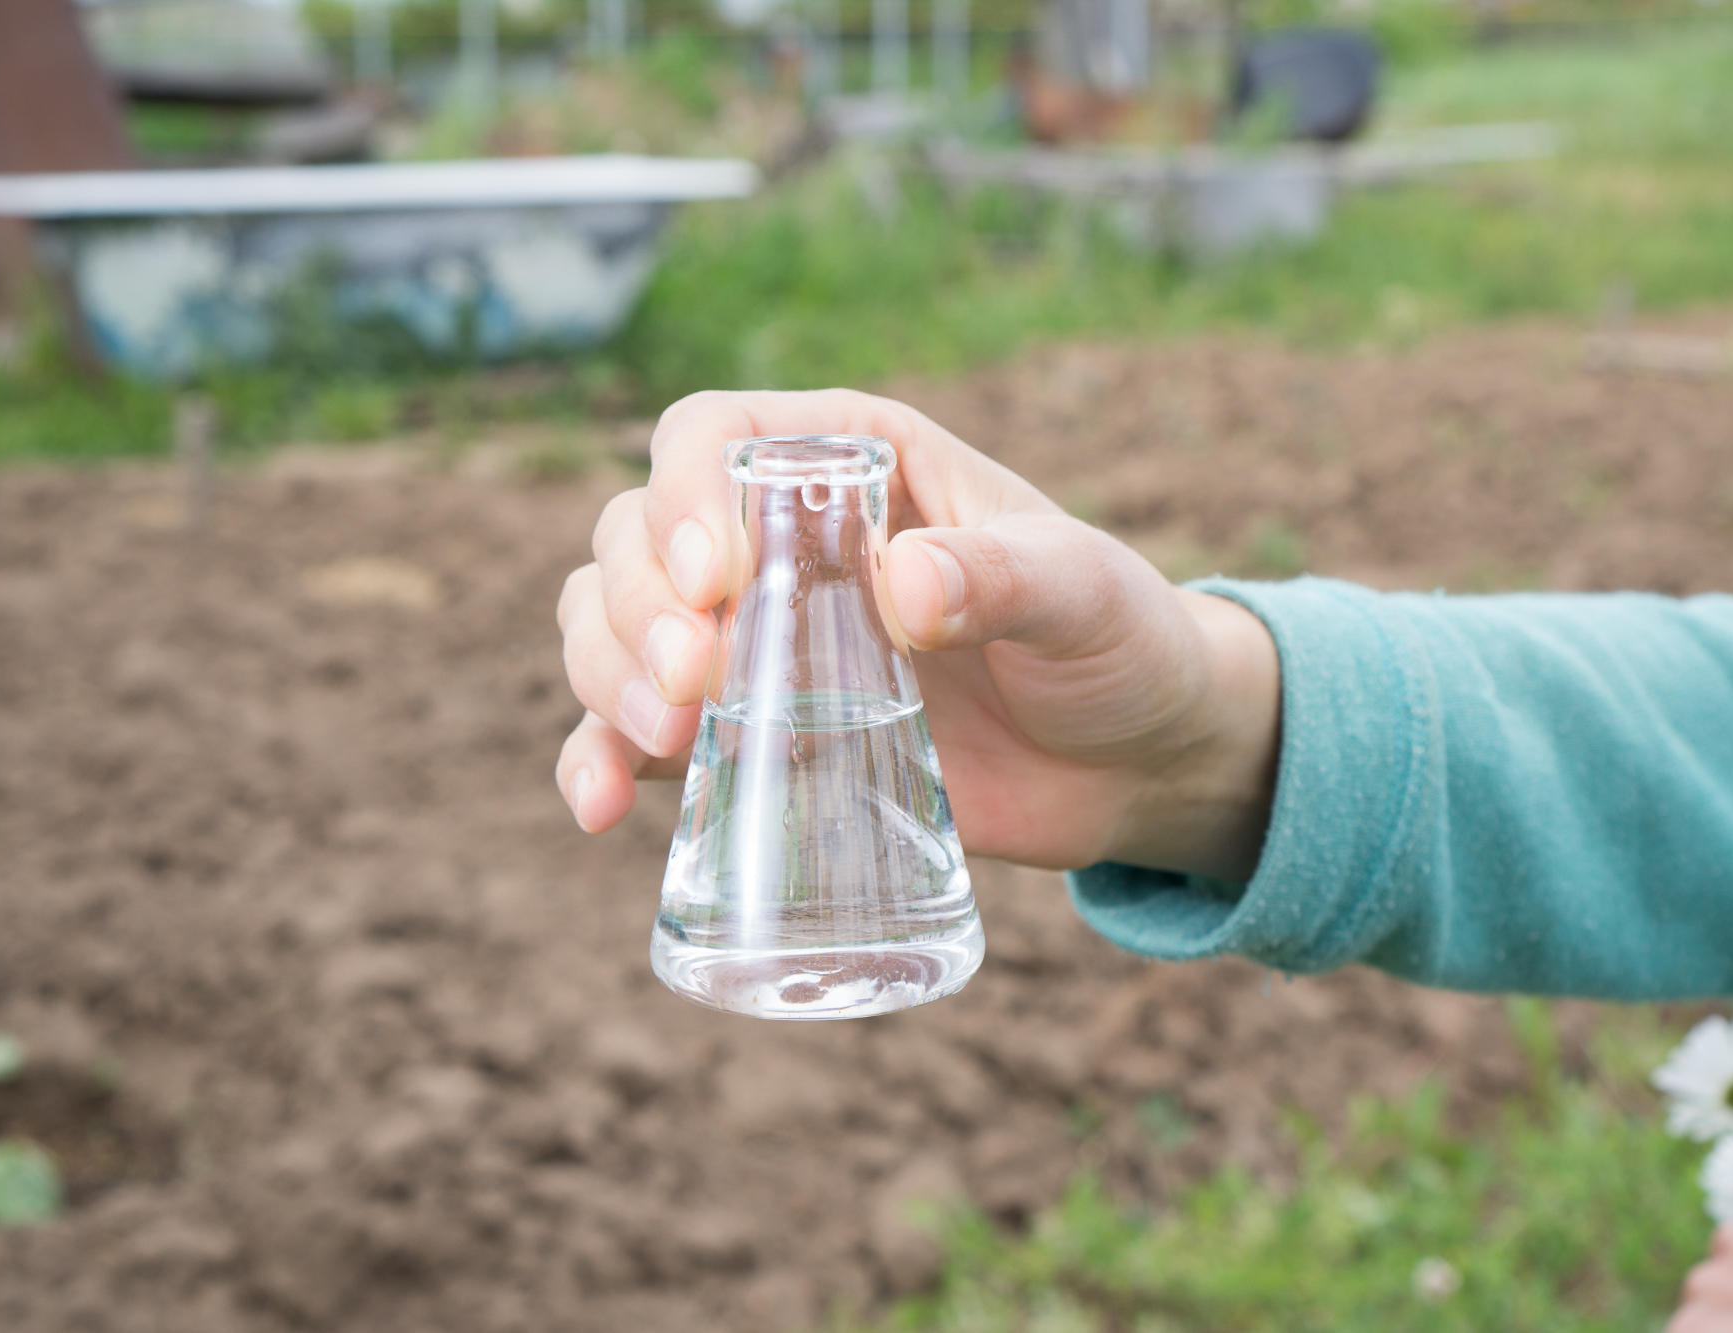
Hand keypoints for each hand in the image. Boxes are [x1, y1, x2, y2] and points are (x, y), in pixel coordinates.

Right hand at [555, 388, 1282, 879]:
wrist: (1134, 759)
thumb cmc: (1116, 639)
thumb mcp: (1082, 592)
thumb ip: (1005, 575)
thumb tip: (905, 582)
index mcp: (850, 460)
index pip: (711, 437)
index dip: (682, 493)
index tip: (714, 576)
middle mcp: (777, 539)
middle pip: (636, 536)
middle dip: (640, 605)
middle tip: (699, 680)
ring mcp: (753, 640)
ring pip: (612, 624)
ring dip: (606, 673)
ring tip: (670, 735)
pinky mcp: (750, 734)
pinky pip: (635, 734)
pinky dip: (597, 760)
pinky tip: (599, 807)